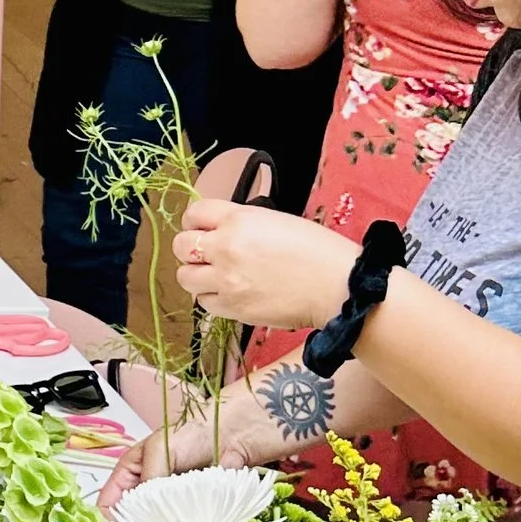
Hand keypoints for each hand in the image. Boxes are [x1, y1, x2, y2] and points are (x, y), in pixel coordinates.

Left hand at [173, 196, 353, 329]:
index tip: (201, 228)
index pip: (194, 213)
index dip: (195, 221)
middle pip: (181, 246)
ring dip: (197, 275)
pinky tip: (230, 293)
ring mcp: (226, 281)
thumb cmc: (317, 250)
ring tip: (216, 276)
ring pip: (185, 277)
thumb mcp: (275, 220)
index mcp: (238, 220)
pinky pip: (204, 302)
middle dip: (190, 248)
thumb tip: (219, 230)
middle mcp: (226, 248)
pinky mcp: (233, 308)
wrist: (339, 286)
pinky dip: (212, 298)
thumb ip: (241, 223)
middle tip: (206, 254)